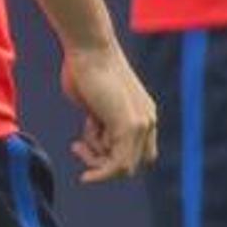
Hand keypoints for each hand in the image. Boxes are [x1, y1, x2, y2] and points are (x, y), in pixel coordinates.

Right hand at [60, 43, 158, 183]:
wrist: (89, 49)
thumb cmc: (84, 69)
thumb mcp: (94, 101)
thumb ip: (100, 120)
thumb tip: (95, 130)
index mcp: (143, 113)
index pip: (136, 153)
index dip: (110, 157)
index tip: (82, 143)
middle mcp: (148, 120)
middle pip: (133, 163)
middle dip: (103, 164)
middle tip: (77, 147)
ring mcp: (142, 123)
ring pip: (123, 166)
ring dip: (96, 163)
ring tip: (78, 143)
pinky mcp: (130, 125)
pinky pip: (118, 164)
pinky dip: (102, 174)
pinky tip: (87, 178)